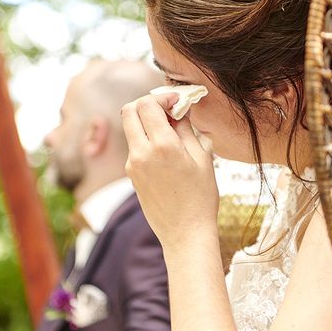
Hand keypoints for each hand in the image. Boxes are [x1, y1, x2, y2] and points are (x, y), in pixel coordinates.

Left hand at [121, 93, 219, 250]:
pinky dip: (146, 140)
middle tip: (166, 111)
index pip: (147, 104)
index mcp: (162, 146)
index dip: (161, 97)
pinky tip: (166, 152)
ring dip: (146, 123)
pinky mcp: (131, 175)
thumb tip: (178, 110)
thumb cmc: (200, 198)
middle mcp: (141, 153)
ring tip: (171, 133)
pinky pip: (135, 147)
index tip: (176, 102)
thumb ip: (186, 129)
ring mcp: (132, 165)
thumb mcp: (202, 158)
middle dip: (146, 104)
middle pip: (129, 111)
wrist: (185, 233)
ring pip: (131, 129)